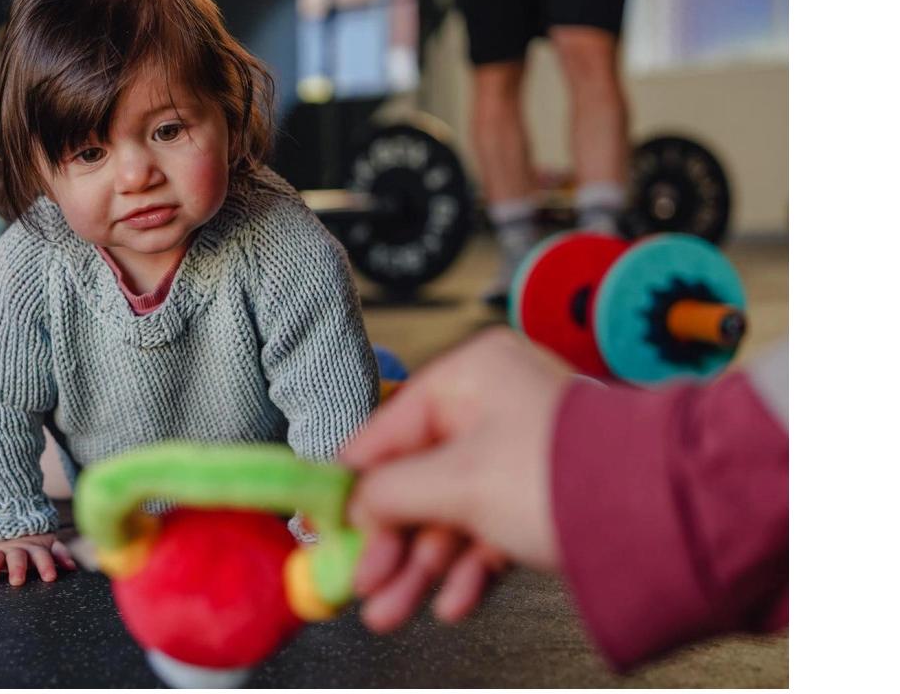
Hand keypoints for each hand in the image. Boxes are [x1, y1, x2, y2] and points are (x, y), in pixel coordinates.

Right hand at [0, 533, 77, 586]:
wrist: (7, 523)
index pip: (42, 556)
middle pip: (17, 558)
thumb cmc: (31, 543)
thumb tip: (73, 567)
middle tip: (18, 581)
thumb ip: (59, 554)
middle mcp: (14, 549)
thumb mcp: (46, 545)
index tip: (50, 577)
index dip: (47, 565)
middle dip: (18, 568)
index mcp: (33, 548)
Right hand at [340, 328, 572, 629]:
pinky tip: (451, 601)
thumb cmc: (565, 474)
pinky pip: (489, 530)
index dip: (351, 484)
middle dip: (388, 543)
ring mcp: (519, 452)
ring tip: (392, 610)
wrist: (662, 518)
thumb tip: (351, 501)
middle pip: (418, 479)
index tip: (324, 522)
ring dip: (420, 566)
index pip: (386, 430)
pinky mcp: (541, 494)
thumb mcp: (458, 482)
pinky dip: (468, 567)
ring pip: (451, 513)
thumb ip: (391, 491)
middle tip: (361, 583)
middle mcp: (494, 406)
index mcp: (470, 376)